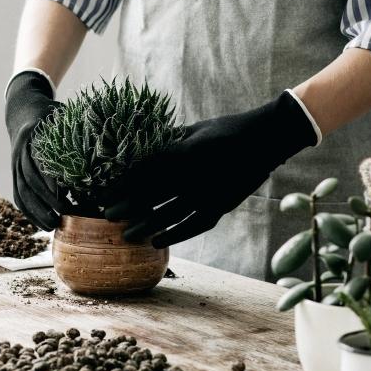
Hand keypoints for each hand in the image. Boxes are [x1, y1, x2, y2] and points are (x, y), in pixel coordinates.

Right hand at [5, 71, 65, 229]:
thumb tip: (104, 141)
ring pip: (22, 191)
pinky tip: (41, 223)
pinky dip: (28, 212)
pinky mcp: (14, 174)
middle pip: (30, 180)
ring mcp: (14, 164)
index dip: (49, 179)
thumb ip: (78, 129)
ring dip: (36, 211)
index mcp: (32, 135)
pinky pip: (18, 196)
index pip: (40, 161)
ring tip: (52, 226)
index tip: (63, 194)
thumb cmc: (51, 115)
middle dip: (47, 200)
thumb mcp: (64, 116)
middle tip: (64, 214)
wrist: (22, 110)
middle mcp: (20, 152)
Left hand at [104, 91, 318, 247]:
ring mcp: (209, 192)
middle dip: (128, 206)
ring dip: (147, 225)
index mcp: (185, 150)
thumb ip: (168, 140)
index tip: (104, 190)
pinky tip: (156, 241)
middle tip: (107, 216)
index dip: (123, 182)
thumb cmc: (225, 130)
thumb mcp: (194, 130)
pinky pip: (195, 225)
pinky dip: (175, 235)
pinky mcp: (222, 205)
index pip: (145, 169)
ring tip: (126, 234)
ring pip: (171, 213)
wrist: (266, 139)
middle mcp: (195, 173)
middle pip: (153, 194)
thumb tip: (140, 146)